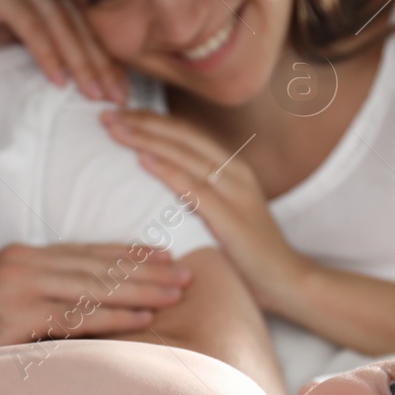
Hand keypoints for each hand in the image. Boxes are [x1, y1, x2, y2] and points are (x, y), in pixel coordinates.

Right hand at [0, 0, 128, 103]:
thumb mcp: (25, 44)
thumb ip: (55, 51)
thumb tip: (92, 83)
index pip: (90, 30)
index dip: (108, 62)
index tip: (124, 94)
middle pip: (82, 28)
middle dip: (101, 66)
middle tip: (117, 98)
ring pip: (62, 28)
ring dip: (80, 63)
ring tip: (93, 94)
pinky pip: (32, 28)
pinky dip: (48, 55)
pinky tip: (58, 80)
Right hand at [0, 243, 190, 351]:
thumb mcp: (4, 299)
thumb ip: (41, 293)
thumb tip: (87, 302)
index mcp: (22, 255)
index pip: (86, 251)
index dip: (127, 253)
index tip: (163, 256)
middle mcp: (23, 263)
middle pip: (98, 265)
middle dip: (145, 270)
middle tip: (184, 273)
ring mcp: (20, 287)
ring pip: (94, 286)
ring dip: (140, 290)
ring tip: (175, 294)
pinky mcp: (19, 315)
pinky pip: (77, 315)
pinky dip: (114, 315)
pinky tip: (143, 317)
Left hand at [101, 110, 308, 313]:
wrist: (288, 281)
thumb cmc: (251, 253)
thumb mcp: (227, 214)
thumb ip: (202, 196)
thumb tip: (165, 187)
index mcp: (233, 168)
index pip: (187, 134)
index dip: (152, 120)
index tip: (120, 113)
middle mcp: (235, 172)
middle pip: (182, 136)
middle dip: (142, 122)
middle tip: (106, 113)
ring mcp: (235, 192)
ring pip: (184, 155)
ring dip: (146, 138)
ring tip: (115, 128)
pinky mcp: (231, 216)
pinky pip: (193, 188)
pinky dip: (166, 170)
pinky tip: (142, 159)